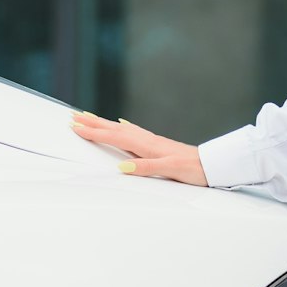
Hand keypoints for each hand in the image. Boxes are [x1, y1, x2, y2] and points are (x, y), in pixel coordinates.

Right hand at [68, 112, 207, 185]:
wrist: (212, 165)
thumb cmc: (193, 169)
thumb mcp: (169, 170)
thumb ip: (146, 168)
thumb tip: (122, 167)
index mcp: (147, 145)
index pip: (115, 136)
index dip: (94, 132)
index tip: (76, 125)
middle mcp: (148, 140)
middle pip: (115, 128)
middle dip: (94, 123)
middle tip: (75, 116)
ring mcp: (152, 141)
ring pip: (122, 129)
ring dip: (104, 124)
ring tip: (90, 117)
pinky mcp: (157, 145)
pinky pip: (133, 133)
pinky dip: (122, 128)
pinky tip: (121, 125)